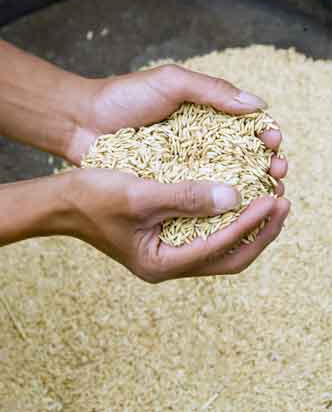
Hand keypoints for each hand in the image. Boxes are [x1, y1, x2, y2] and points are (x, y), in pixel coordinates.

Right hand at [66, 169, 289, 282]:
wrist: (62, 201)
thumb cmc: (92, 198)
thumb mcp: (140, 195)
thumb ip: (185, 197)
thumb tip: (233, 197)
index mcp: (161, 263)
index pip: (219, 247)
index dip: (250, 223)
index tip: (272, 198)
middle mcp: (169, 263)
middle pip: (229, 256)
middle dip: (261, 231)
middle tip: (283, 202)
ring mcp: (169, 252)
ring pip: (222, 246)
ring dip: (249, 225)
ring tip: (271, 198)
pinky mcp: (167, 236)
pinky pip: (208, 232)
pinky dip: (229, 218)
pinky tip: (241, 197)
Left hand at [70, 65, 287, 190]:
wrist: (82, 122)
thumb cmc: (125, 97)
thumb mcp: (172, 82)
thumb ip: (213, 91)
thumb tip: (259, 106)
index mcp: (205, 115)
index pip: (246, 127)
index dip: (265, 136)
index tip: (274, 145)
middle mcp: (199, 143)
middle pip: (242, 157)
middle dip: (265, 166)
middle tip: (278, 175)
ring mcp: (185, 167)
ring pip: (225, 181)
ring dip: (249, 189)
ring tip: (267, 195)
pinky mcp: (168, 186)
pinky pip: (198, 198)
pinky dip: (217, 205)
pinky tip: (234, 213)